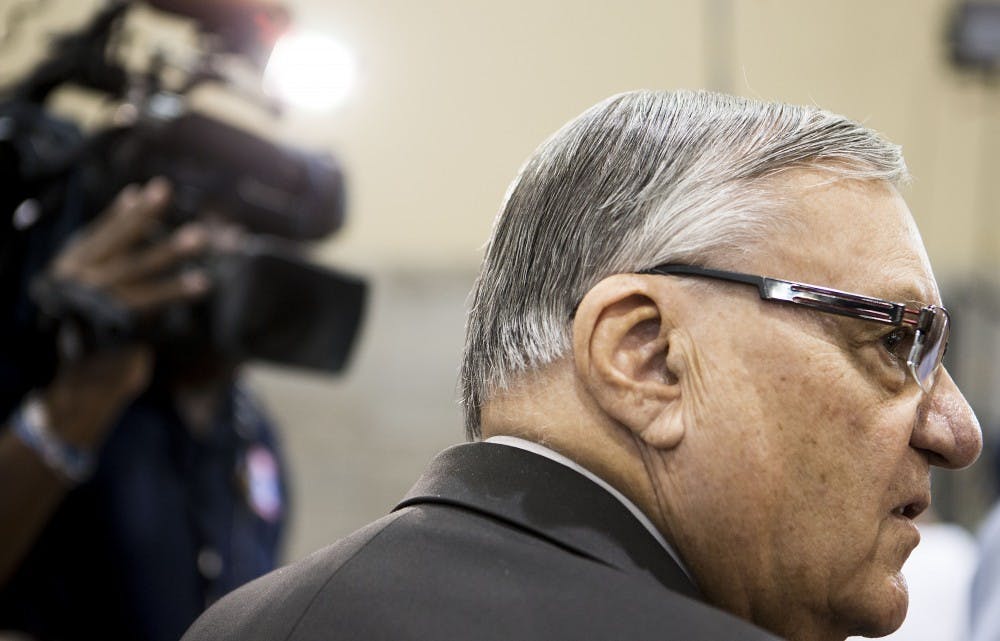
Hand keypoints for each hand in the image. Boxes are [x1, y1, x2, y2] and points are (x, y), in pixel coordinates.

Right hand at [42, 177, 209, 447]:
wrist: (78, 387)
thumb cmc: (94, 336)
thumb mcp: (98, 291)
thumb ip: (116, 258)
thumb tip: (141, 209)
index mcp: (68, 271)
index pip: (98, 234)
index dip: (122, 214)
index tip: (145, 190)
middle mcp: (75, 283)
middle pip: (115, 243)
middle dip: (143, 217)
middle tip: (167, 191)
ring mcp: (92, 304)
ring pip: (135, 270)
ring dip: (168, 251)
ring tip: (199, 237)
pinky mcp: (111, 327)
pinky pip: (150, 304)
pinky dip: (176, 292)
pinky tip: (201, 283)